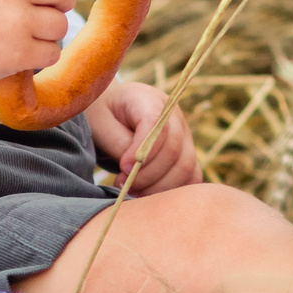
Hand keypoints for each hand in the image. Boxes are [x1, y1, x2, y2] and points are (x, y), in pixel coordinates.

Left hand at [86, 78, 199, 194]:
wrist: (108, 116)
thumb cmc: (102, 118)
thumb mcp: (100, 125)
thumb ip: (119, 143)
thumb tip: (136, 166)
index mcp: (148, 99)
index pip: (156, 125)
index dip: (142, 152)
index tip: (122, 167)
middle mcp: (173, 115)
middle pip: (174, 150)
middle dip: (147, 174)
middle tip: (123, 183)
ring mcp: (184, 134)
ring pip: (185, 166)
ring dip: (158, 186)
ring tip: (132, 190)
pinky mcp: (187, 153)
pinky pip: (191, 176)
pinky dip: (172, 190)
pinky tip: (148, 192)